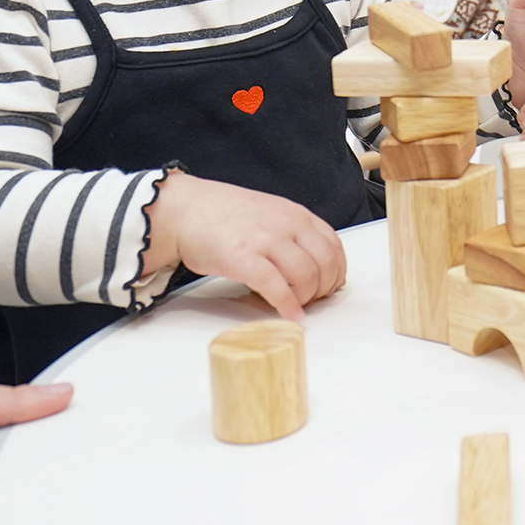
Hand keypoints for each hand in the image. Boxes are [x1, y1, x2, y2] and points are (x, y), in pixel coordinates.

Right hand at [141, 170, 345, 321]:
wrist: (187, 209)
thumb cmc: (224, 215)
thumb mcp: (271, 214)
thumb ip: (294, 233)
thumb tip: (314, 264)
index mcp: (296, 215)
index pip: (334, 246)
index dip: (337, 272)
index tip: (331, 286)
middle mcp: (287, 225)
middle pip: (326, 264)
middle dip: (324, 288)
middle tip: (313, 300)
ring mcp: (266, 241)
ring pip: (306, 276)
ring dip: (305, 298)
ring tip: (296, 306)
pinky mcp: (243, 258)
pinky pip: (276, 287)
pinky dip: (287, 306)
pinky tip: (289, 316)